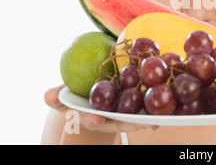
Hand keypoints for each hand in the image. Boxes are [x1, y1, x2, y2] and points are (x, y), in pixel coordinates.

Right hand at [44, 85, 158, 132]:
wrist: (91, 95)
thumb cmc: (75, 97)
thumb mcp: (64, 98)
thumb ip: (56, 98)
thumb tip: (47, 94)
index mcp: (93, 116)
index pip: (94, 119)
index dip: (95, 120)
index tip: (97, 119)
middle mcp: (109, 118)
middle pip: (120, 123)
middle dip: (132, 125)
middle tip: (147, 125)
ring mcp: (121, 114)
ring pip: (135, 117)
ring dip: (147, 119)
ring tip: (159, 121)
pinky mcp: (133, 105)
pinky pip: (143, 103)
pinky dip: (152, 103)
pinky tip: (164, 97)